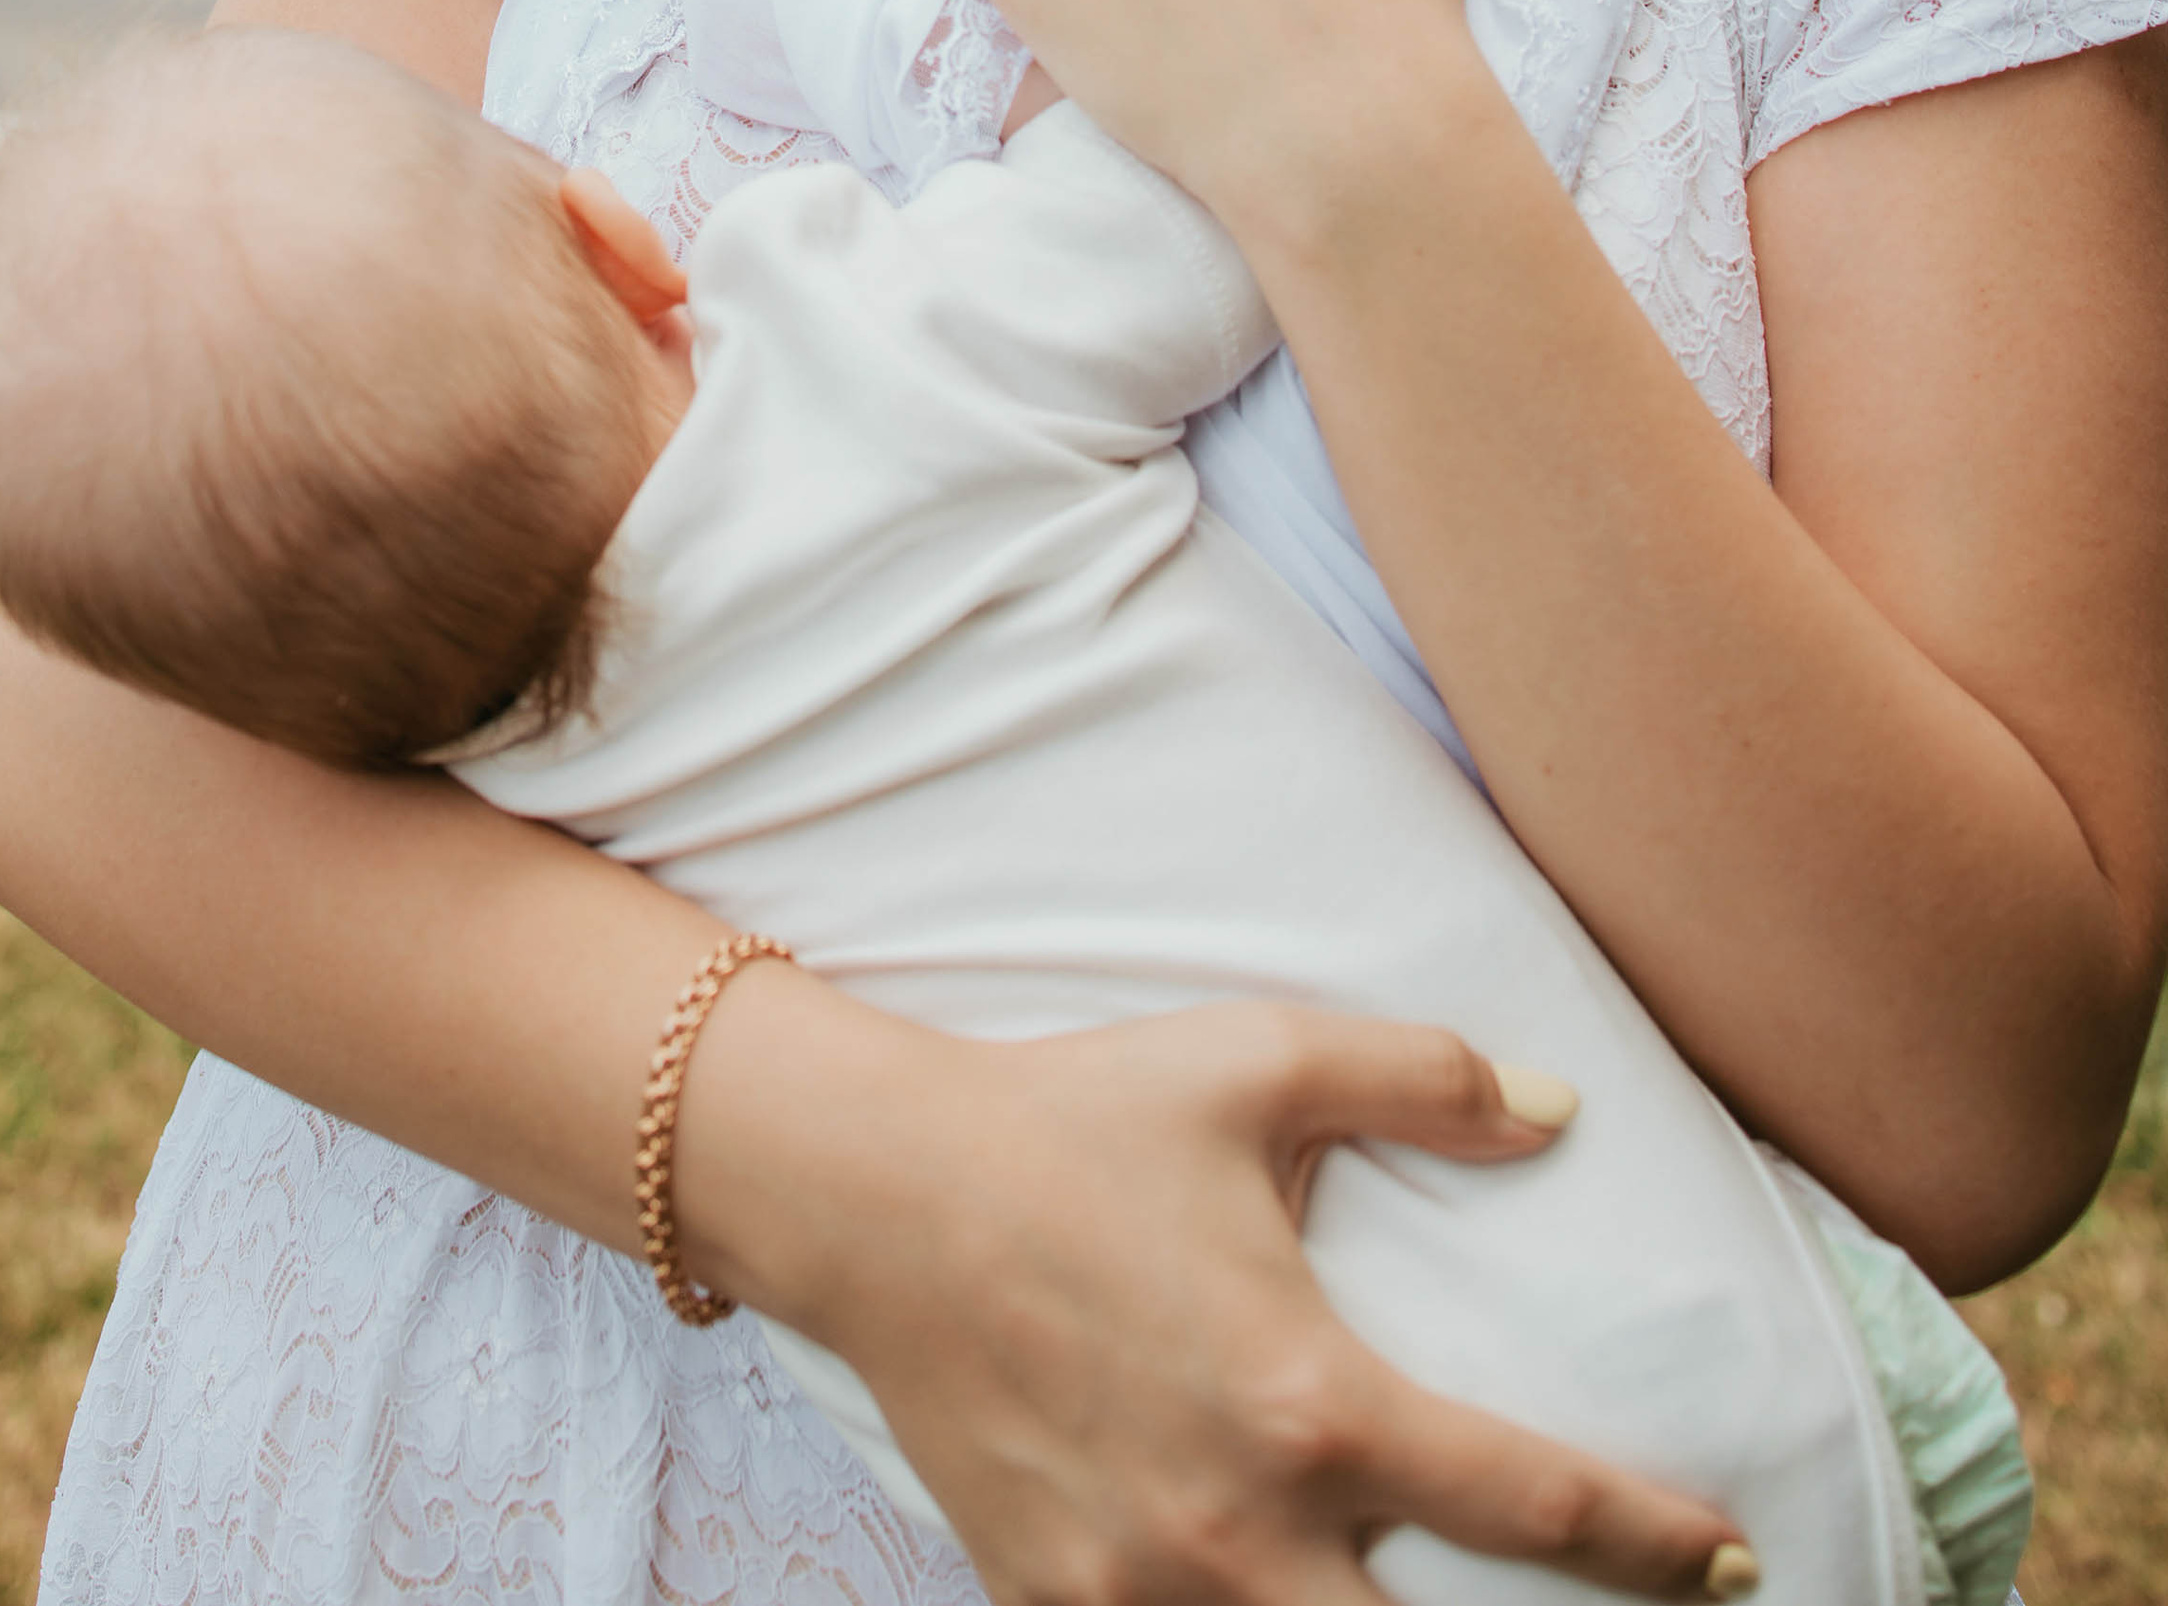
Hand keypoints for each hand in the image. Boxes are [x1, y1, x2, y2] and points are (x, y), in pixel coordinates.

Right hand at [715, 997, 1755, 1603]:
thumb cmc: (1078, 1119)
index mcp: (1316, 1401)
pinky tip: (1266, 1601)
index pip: (1537, 1506)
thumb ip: (1424, 1078)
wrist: (880, 1196)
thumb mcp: (1258, 1063)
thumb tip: (1562, 1109)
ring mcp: (1147, 1593)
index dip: (1657, 1545)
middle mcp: (1245, 1528)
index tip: (1735, 1560)